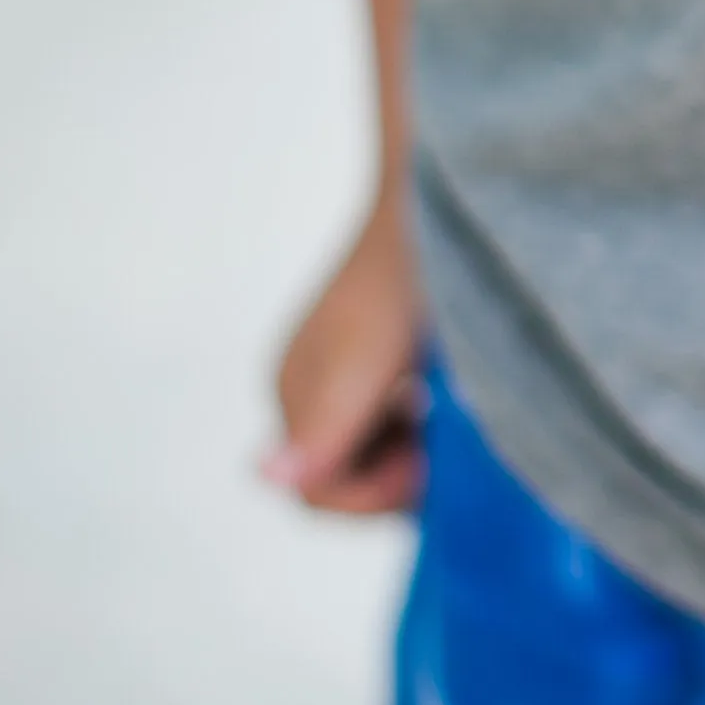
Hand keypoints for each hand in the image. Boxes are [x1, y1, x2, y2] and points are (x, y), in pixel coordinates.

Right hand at [262, 204, 427, 515]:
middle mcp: (309, 386)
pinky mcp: (376, 349)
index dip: (373, 498)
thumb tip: (262, 474)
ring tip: (442, 416)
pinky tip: (442, 393)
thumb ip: (321, 432)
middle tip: (442, 446)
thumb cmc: (396, 289)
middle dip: (393, 475)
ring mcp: (341, 366)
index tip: (425, 467)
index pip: (316, 493)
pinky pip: (387, 412)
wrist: (429, 206)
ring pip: (370, 446)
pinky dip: (417, 419)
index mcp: (295, 395)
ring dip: (409, 448)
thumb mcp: (362, 370)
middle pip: (342, 475)